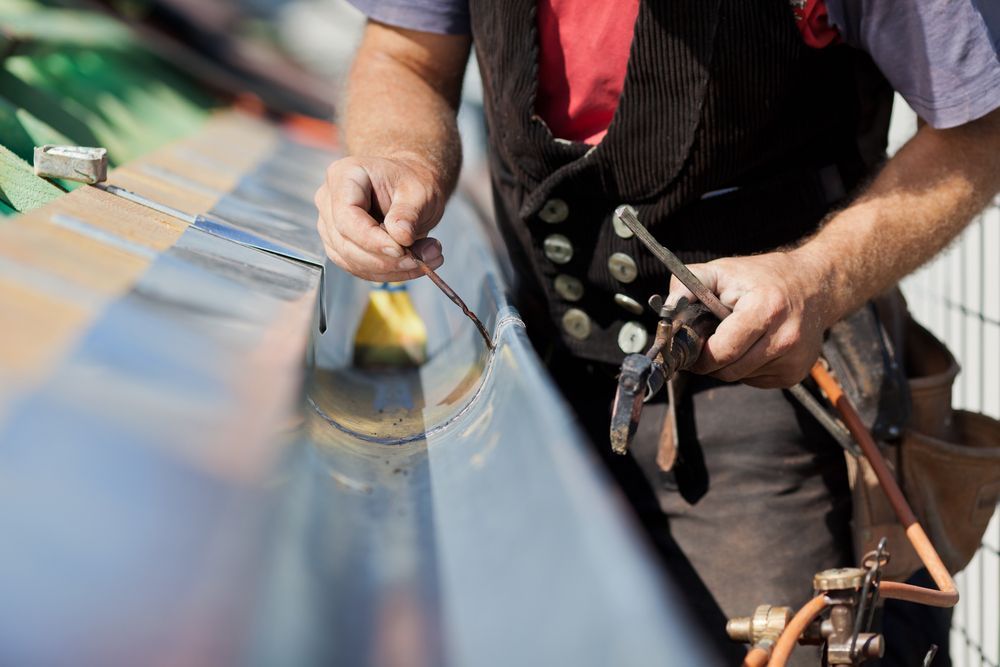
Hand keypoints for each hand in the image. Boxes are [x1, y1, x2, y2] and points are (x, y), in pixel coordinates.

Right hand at [315, 154, 446, 280]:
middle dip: (386, 259)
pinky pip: (360, 268)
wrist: (411, 185)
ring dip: (391, 269)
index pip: (346, 216)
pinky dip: (388, 273)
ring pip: (352, 261)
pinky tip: (415, 266)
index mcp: (345, 176)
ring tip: (429, 259)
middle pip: (347, 243)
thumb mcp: (419, 190)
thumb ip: (408, 213)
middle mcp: (329, 200)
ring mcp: (331, 225)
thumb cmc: (412, 180)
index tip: (402, 250)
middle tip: (424, 259)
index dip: (372, 239)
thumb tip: (401, 237)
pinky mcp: (340, 246)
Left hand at [667, 250, 839, 387]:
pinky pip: (756, 380)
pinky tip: (753, 346)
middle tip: (705, 345)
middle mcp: (785, 337)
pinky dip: (746, 368)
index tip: (691, 347)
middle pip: (729, 371)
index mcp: (766, 309)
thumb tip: (667, 310)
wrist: (814, 286)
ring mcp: (794, 359)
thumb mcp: (723, 271)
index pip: (722, 351)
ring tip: (733, 339)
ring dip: (728, 365)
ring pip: (740, 378)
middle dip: (710, 362)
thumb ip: (688, 285)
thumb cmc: (762, 277)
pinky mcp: (796, 373)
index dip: (700, 354)